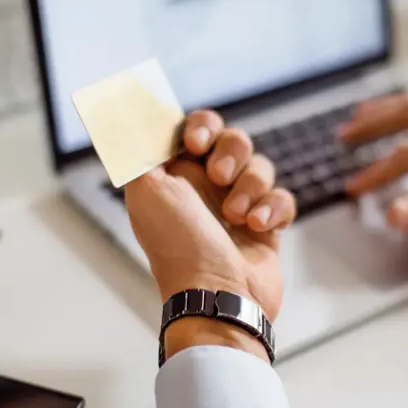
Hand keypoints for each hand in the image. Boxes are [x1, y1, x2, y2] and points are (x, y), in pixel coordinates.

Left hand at [125, 111, 295, 359]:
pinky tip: (258, 227)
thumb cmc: (178, 246)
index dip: (200, 127)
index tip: (195, 143)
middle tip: (218, 177)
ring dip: (251, 186)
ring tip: (236, 216)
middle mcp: (206, 189)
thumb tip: (125, 110)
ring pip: (261, 168)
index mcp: (175, 177)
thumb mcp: (145, 188)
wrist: (217, 297)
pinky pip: (282, 198)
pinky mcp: (266, 228)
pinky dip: (273, 209)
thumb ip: (135, 145)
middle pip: (233, 140)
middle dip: (232, 152)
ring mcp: (238, 208)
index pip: (194, 130)